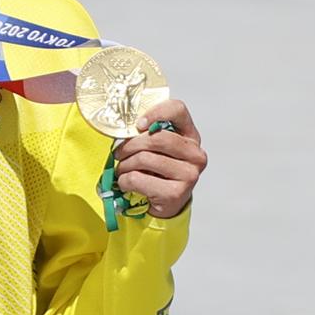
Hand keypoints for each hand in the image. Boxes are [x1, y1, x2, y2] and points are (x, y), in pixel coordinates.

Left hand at [112, 100, 206, 218]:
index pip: (177, 110)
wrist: (166, 204)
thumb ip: (148, 134)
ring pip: (144, 159)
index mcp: (191, 136)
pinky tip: (127, 183)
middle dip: (130, 145)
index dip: (155, 112)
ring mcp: (189, 175)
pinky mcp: (176, 194)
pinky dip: (124, 181)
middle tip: (119, 153)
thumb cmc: (158, 171)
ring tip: (122, 169)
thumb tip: (125, 127)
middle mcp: (195, 154)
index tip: (138, 124)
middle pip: (156, 137)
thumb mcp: (157, 149)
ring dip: (124, 165)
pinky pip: (137, 179)